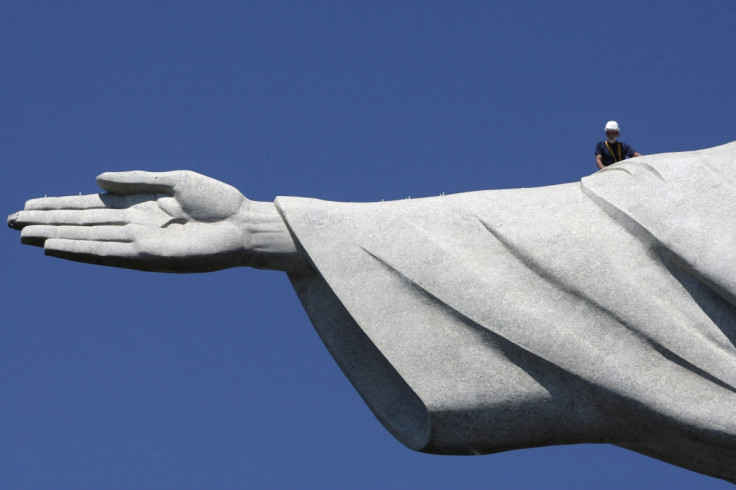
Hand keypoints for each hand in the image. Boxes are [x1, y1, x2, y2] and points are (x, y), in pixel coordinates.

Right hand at [9, 171, 252, 272]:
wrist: (244, 224)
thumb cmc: (218, 202)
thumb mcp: (175, 181)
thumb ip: (136, 181)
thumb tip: (96, 181)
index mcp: (140, 207)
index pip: (90, 207)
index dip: (60, 205)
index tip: (29, 205)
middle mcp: (134, 227)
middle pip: (82, 224)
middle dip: (48, 222)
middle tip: (11, 222)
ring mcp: (139, 243)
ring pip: (88, 239)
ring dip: (55, 236)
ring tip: (23, 234)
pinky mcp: (149, 257)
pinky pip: (107, 253)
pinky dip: (80, 250)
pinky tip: (55, 247)